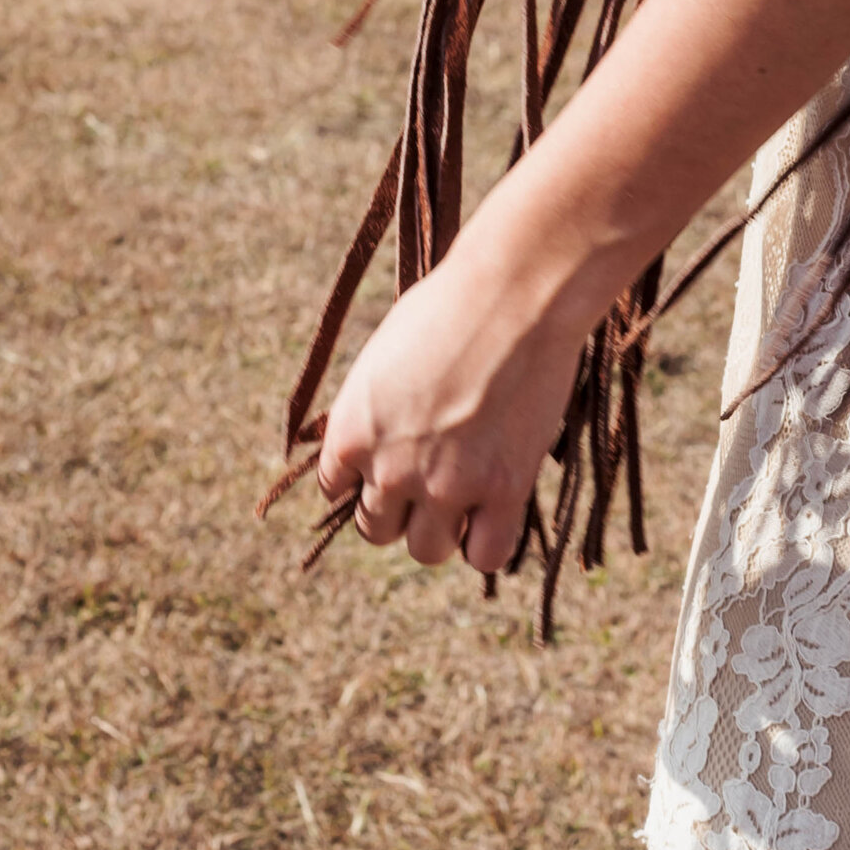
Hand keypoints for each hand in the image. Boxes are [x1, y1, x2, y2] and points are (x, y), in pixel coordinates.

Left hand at [316, 236, 592, 573]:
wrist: (514, 294)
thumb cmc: (450, 304)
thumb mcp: (385, 355)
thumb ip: (375, 408)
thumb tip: (382, 435)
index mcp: (350, 429)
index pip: (336, 490)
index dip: (364, 480)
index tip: (390, 466)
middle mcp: (389, 468)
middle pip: (377, 529)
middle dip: (400, 511)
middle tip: (431, 483)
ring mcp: (447, 485)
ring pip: (427, 550)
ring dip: (442, 530)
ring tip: (466, 499)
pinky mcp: (502, 490)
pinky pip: (485, 554)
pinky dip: (487, 541)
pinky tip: (497, 512)